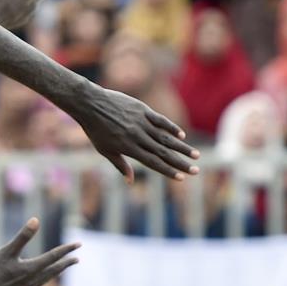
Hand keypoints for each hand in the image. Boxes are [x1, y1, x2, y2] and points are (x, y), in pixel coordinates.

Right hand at [0, 218, 79, 285]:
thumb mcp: (7, 250)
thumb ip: (23, 236)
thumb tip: (36, 220)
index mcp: (31, 268)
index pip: (53, 256)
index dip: (66, 249)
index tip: (78, 244)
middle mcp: (32, 281)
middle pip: (53, 271)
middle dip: (65, 263)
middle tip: (76, 258)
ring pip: (43, 282)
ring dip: (53, 275)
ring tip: (59, 271)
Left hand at [72, 84, 199, 182]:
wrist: (90, 104)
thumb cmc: (94, 129)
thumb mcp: (104, 150)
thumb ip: (120, 164)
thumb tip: (130, 181)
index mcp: (128, 148)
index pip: (153, 162)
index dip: (168, 170)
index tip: (182, 177)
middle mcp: (137, 136)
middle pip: (163, 152)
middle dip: (181, 162)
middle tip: (196, 170)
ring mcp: (141, 122)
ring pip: (165, 137)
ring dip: (182, 147)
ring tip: (196, 155)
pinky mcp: (142, 110)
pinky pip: (160, 120)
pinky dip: (172, 127)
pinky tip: (182, 136)